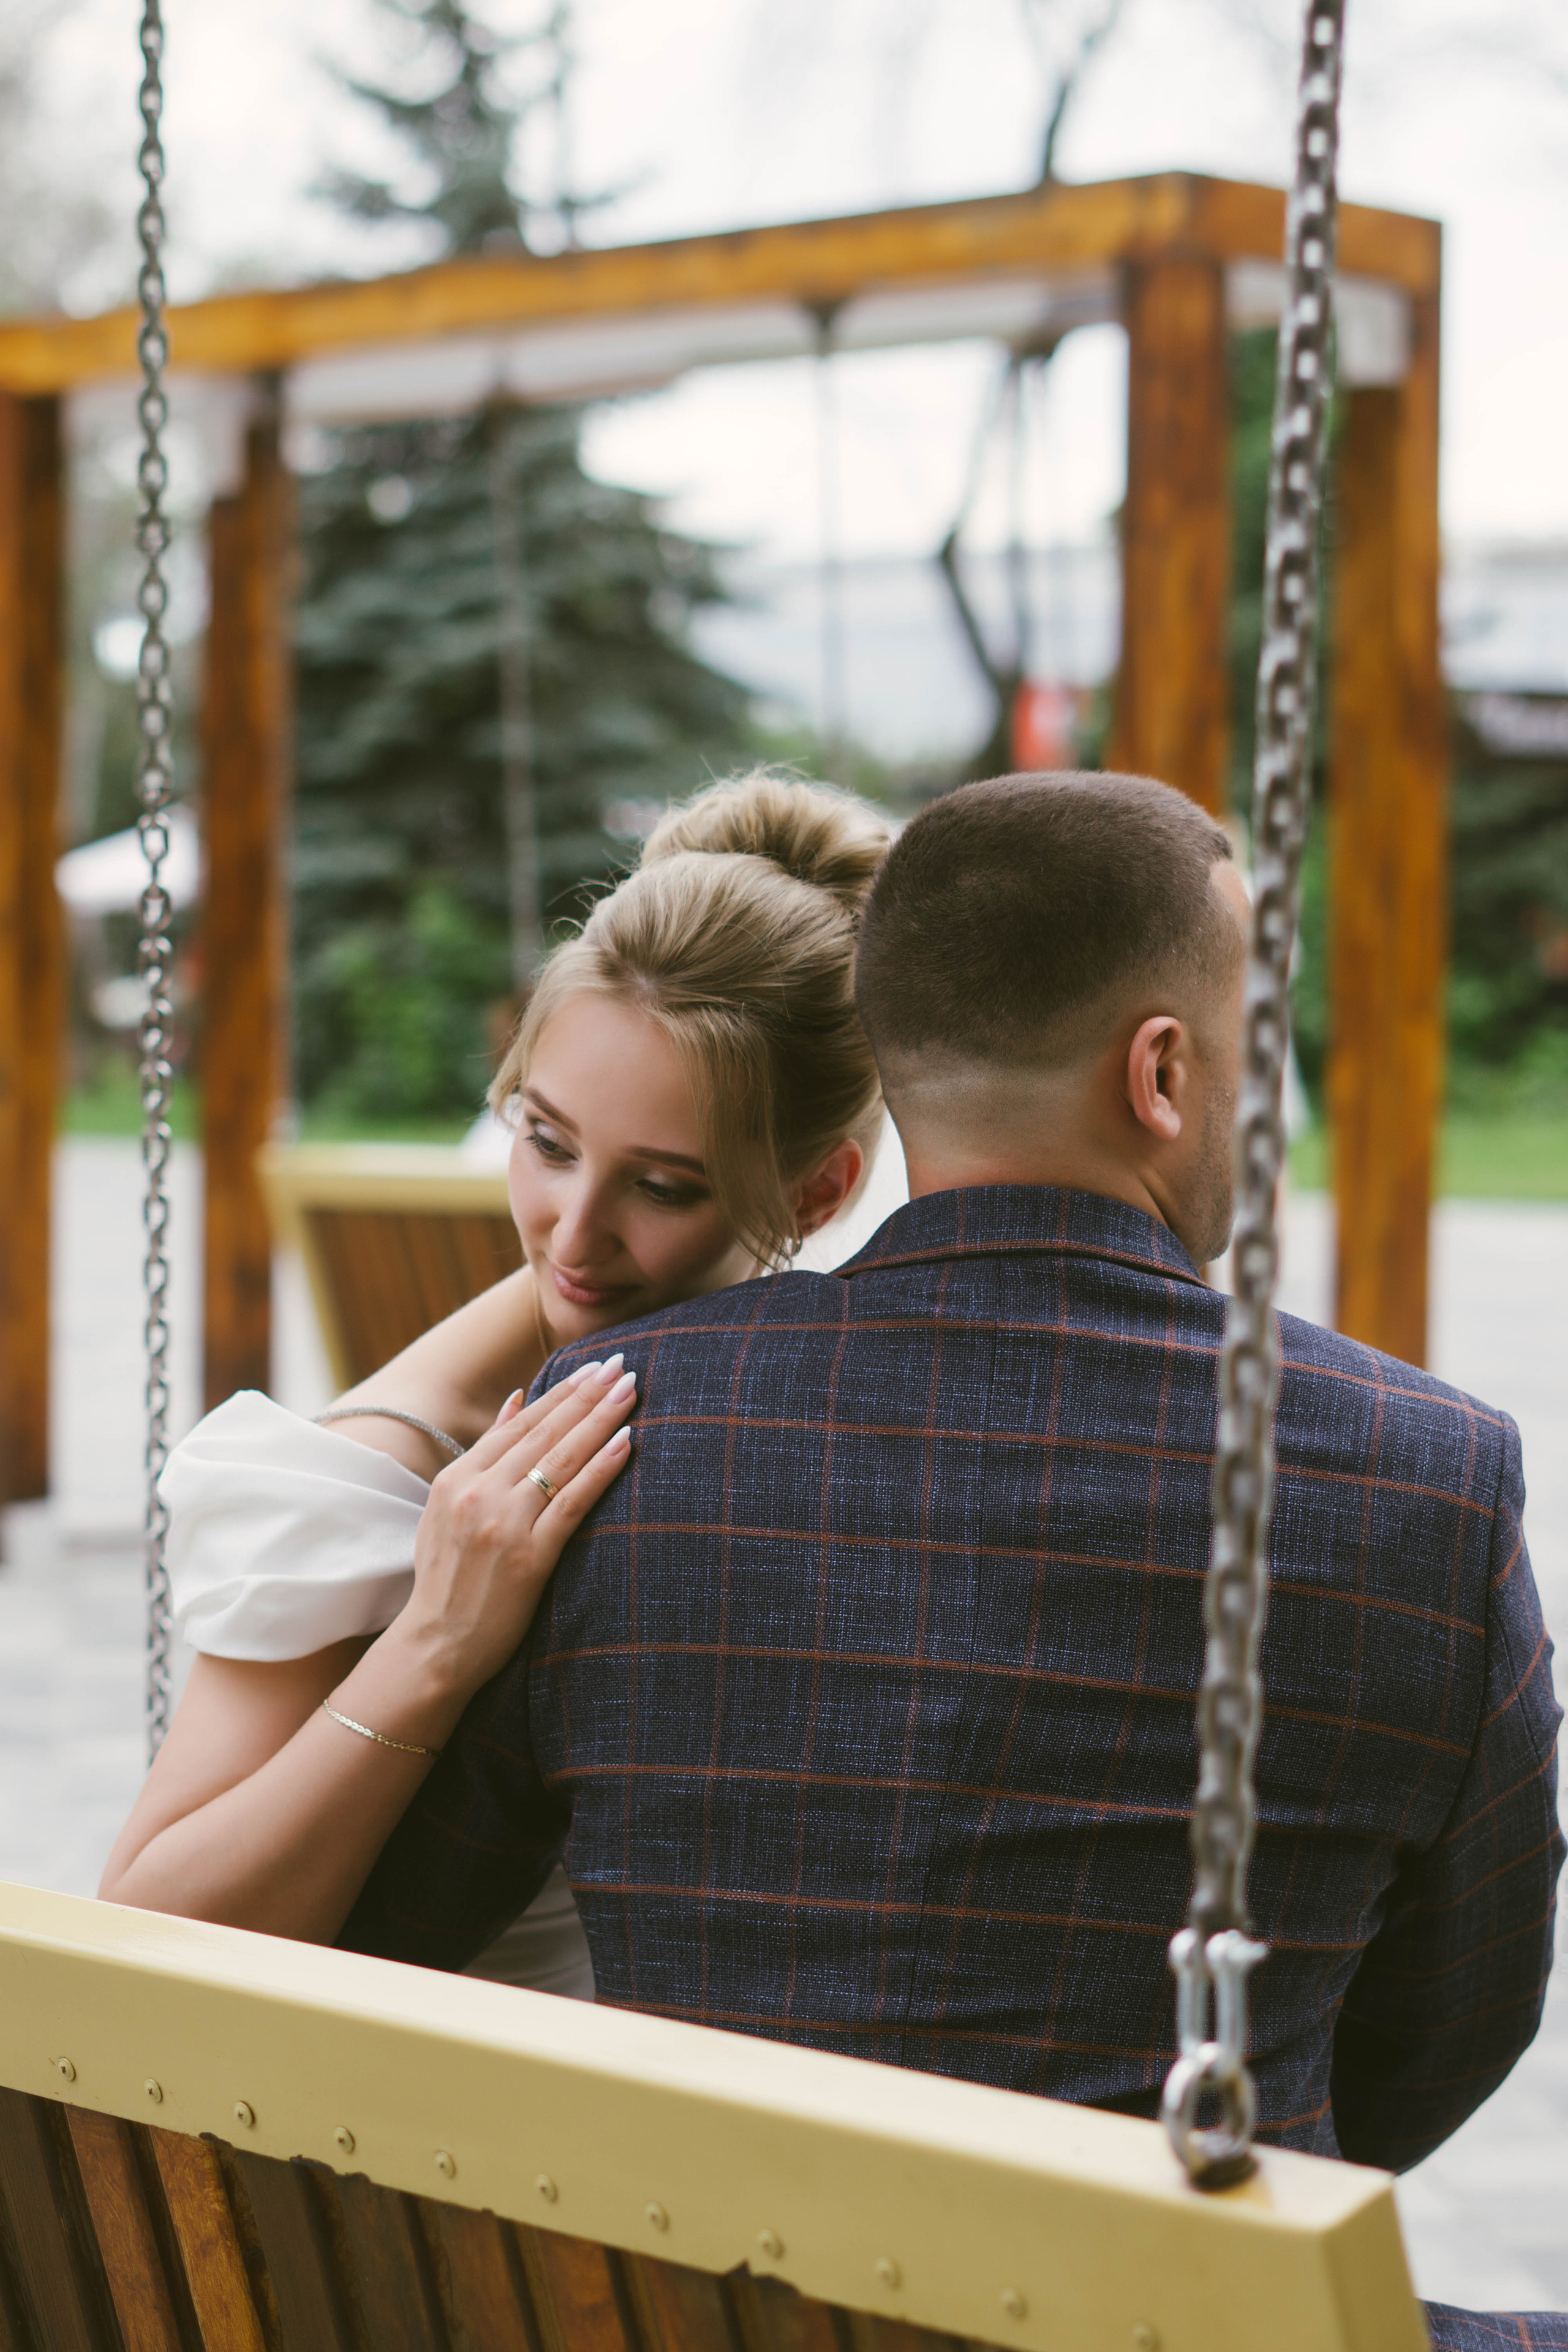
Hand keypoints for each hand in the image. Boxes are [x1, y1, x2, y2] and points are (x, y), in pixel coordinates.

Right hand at [389, 1356, 635, 1704]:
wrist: (436, 1644)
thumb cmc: (447, 1577)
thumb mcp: (447, 1506)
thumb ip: (483, 1452)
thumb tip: (517, 1397)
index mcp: (457, 1477)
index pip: (519, 1423)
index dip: (561, 1392)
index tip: (593, 1367)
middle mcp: (479, 1492)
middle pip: (545, 1432)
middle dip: (587, 1394)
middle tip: (622, 1364)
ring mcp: (505, 1523)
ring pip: (562, 1458)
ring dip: (601, 1419)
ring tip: (631, 1391)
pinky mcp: (531, 1555)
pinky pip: (573, 1502)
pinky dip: (601, 1469)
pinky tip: (627, 1443)